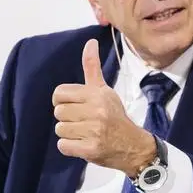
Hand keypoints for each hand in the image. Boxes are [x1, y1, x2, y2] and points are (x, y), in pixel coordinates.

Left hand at [52, 38, 155, 175]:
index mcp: (97, 95)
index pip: (59, 93)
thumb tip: (90, 42)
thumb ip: (92, 67)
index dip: (63, 101)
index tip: (74, 107)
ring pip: (60, 129)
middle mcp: (96, 111)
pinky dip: (70, 147)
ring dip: (69, 134)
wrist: (133, 146)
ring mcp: (94, 131)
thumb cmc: (115, 116)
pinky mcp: (91, 149)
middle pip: (58, 112)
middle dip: (68, 119)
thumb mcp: (105, 90)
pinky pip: (63, 146)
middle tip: (83, 122)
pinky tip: (83, 144)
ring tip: (85, 133)